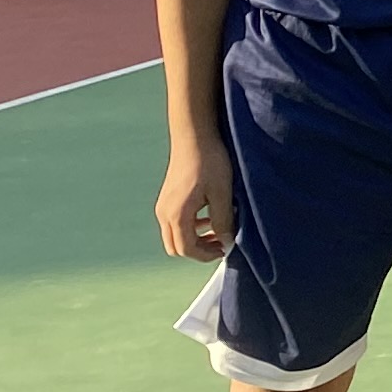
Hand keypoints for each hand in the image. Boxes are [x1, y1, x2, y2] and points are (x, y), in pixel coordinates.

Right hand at [155, 137, 233, 263]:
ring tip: (221, 230)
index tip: (226, 249)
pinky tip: (210, 217)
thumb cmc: (210, 162)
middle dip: (200, 250)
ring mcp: (164, 206)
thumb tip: (228, 242)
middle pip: (177, 247)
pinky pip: (176, 223)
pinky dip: (191, 227)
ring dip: (196, 238)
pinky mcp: (167, 198)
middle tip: (223, 243)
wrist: (194, 136)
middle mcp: (164, 213)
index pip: (187, 249)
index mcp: (177, 215)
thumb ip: (223, 221)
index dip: (206, 255)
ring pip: (175, 235)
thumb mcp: (222, 193)